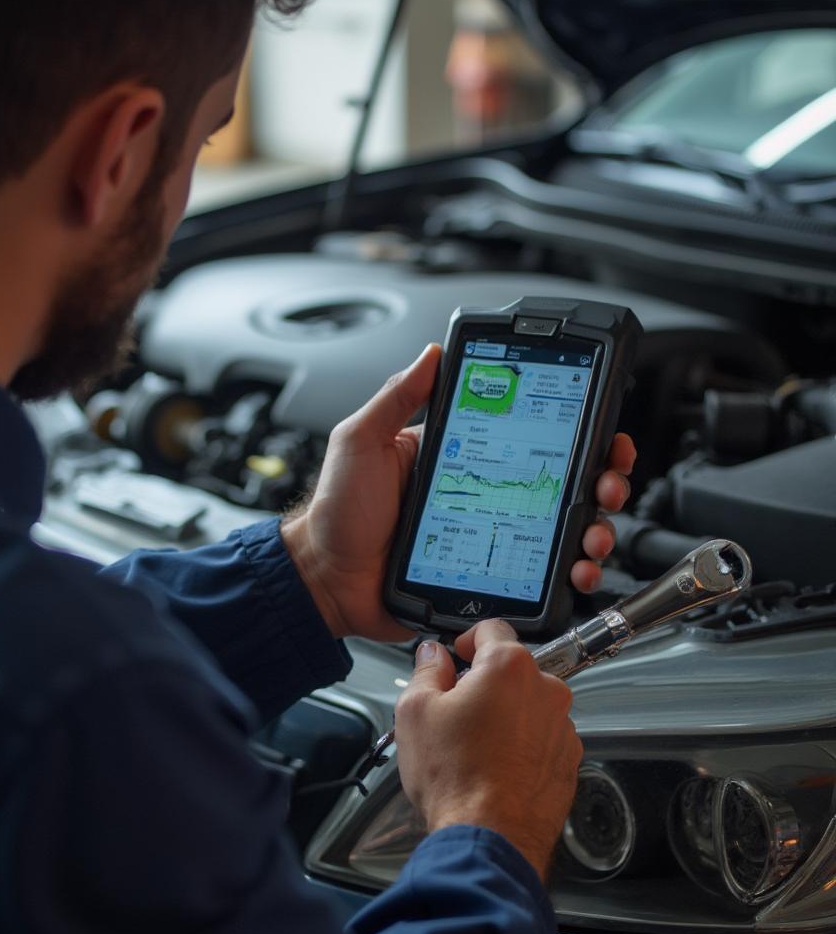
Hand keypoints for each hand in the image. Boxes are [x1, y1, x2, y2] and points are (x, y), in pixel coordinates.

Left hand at [282, 344, 635, 639]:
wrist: (326, 579)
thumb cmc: (339, 512)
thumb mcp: (361, 442)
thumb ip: (396, 397)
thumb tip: (432, 353)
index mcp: (463, 456)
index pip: (531, 436)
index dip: (576, 433)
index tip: (603, 430)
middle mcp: (485, 494)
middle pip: (562, 484)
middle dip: (602, 481)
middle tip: (608, 484)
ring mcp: (491, 536)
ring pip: (561, 531)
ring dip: (595, 529)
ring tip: (594, 534)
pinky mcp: (488, 576)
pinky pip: (538, 576)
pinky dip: (568, 575)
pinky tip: (576, 572)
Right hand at [395, 619, 582, 879]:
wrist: (490, 839)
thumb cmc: (455, 777)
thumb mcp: (416, 711)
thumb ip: (425, 670)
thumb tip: (432, 655)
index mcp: (509, 667)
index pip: (492, 628)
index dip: (468, 638)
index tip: (457, 654)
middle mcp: (546, 691)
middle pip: (511, 670)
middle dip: (484, 682)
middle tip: (456, 708)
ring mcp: (562, 728)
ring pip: (528, 705)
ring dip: (505, 715)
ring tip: (474, 746)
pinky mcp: (568, 762)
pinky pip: (541, 738)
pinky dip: (521, 745)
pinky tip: (494, 766)